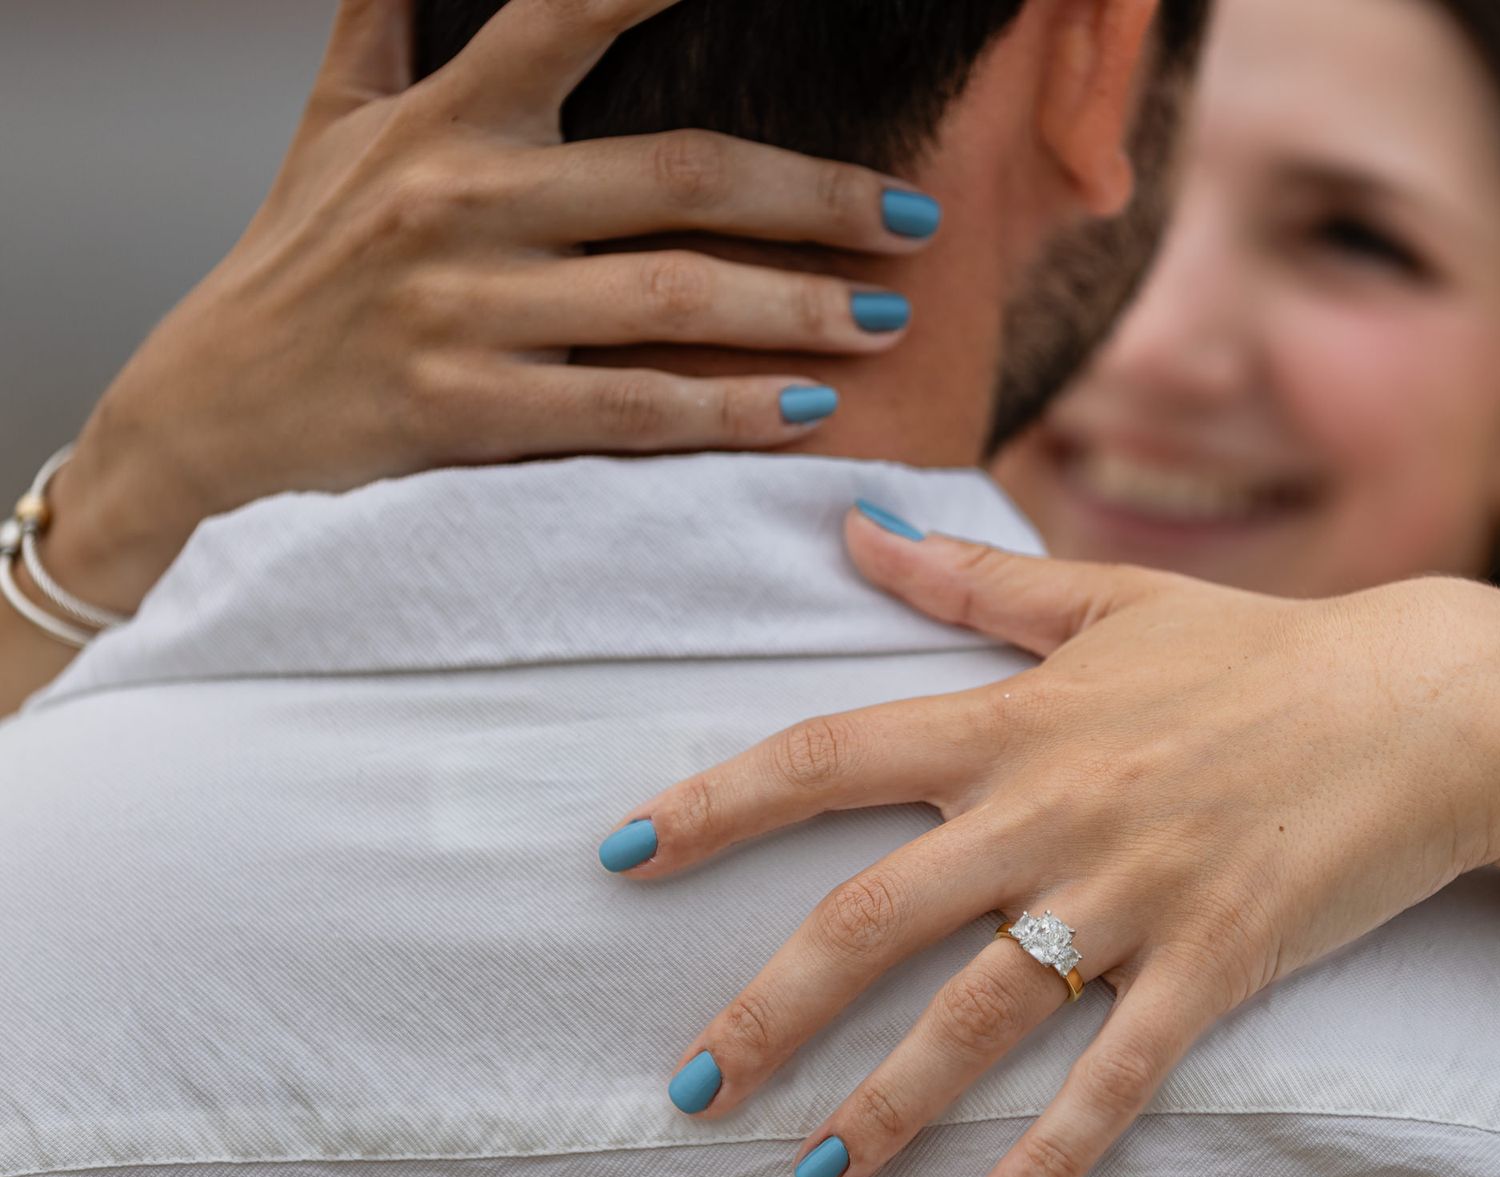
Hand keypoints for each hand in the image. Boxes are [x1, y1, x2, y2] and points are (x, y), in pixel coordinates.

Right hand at [49, 0, 938, 613]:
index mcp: (442, 120)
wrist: (202, 428)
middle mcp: (458, 202)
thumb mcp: (328, 131)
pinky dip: (725, 414)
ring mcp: (464, 311)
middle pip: (676, 176)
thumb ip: (389, 31)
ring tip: (886, 318)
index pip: (564, 14)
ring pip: (670, 299)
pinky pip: (629, 410)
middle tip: (912, 221)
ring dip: (797, 308)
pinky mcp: (468, 413)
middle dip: (814, 197)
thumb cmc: (285, 273)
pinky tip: (807, 412)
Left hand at [617, 509, 1499, 1176]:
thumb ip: (970, 580)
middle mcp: (1052, 812)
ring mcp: (1132, 896)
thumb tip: (853, 528)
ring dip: (886, 1109)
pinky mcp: (1214, 965)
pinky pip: (1117, 1080)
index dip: (713, 806)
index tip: (618, 854)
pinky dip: (1054, 1160)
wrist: (1435, 703)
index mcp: (1015, 720)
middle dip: (771, 1010)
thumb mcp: (1109, 600)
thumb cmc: (1262, 649)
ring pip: (979, 1020)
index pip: (828, 758)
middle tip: (691, 1086)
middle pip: (873, 920)